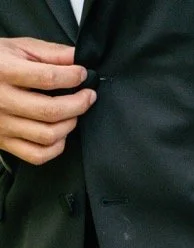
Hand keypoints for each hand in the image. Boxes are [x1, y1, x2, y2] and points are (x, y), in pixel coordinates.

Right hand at [0, 38, 95, 166]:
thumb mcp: (18, 49)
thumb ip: (50, 53)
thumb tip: (77, 57)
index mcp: (5, 71)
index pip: (47, 78)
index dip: (72, 77)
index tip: (83, 74)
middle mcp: (3, 100)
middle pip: (50, 111)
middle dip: (78, 104)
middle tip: (88, 96)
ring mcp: (4, 125)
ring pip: (47, 135)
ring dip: (69, 125)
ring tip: (73, 114)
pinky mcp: (5, 142)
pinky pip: (37, 155)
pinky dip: (56, 147)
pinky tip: (60, 134)